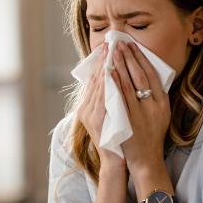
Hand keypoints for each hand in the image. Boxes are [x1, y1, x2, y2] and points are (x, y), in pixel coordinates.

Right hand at [76, 43, 126, 173]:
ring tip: (112, 52)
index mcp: (88, 105)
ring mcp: (89, 116)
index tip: (109, 45)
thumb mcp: (112, 114)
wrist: (116, 160)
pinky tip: (113, 74)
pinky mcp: (96, 122)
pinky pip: (102, 100)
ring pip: (97, 87)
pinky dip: (107, 86)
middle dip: (104, 60)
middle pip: (95, 79)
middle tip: (111, 43)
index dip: (101, 61)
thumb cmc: (117, 136)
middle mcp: (85, 109)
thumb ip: (111, 98)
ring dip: (105, 68)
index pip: (95, 78)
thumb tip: (116, 78)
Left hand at [109, 41, 170, 177]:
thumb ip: (154, 97)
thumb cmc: (151, 136)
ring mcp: (142, 113)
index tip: (133, 46)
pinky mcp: (130, 120)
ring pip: (130, 84)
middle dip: (130, 57)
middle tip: (120, 43)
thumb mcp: (160, 114)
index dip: (142, 58)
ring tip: (113, 52)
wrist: (146, 159)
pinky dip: (116, 83)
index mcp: (163, 102)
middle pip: (141, 75)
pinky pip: (122, 98)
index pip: (152, 74)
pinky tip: (110, 72)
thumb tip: (146, 77)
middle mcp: (155, 105)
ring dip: (121, 66)